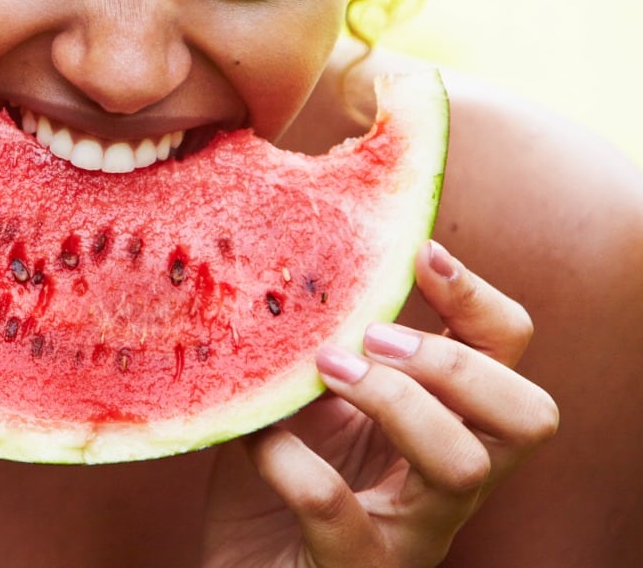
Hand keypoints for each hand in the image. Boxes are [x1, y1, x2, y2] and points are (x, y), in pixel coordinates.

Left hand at [200, 240, 559, 565]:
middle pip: (527, 415)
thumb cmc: (272, 490)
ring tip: (325, 371)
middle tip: (374, 337)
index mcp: (442, 426)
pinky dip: (295, 463)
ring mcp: (410, 532)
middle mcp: (445, 484)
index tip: (422, 252)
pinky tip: (257, 438)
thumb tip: (297, 269)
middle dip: (457, 363)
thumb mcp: (300, 401)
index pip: (507, 357)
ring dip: (397, 403)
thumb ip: (315, 347)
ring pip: (464, 467)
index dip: (479, 301)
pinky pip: (342, 512)